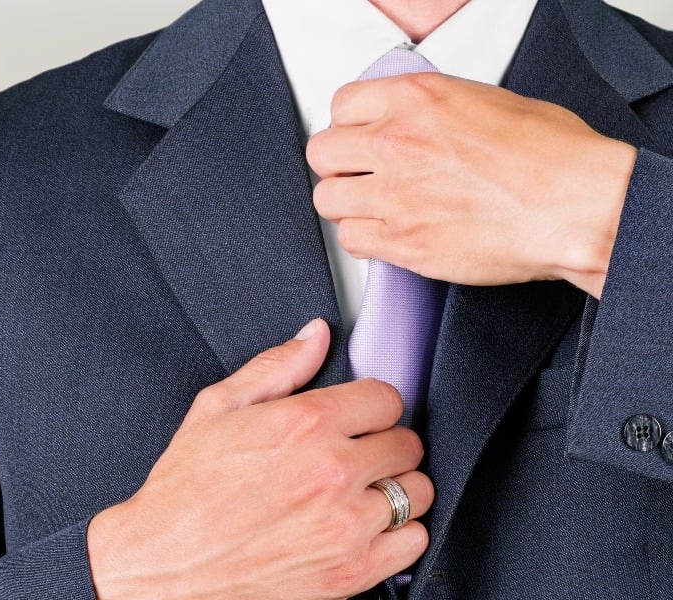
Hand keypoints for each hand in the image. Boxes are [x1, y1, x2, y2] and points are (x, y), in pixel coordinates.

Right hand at [86, 319, 433, 598]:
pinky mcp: (352, 570)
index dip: (369, 407)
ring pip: (417, 492)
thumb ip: (274, 368)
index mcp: (304, 424)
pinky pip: (413, 541)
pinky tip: (361, 529)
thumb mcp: (214, 411)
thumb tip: (315, 336)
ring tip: (356, 495)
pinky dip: (396, 535)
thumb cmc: (183, 491)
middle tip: (351, 458)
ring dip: (393, 490)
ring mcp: (347, 524)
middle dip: (382, 446)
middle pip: (407, 444)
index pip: (387, 398)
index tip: (355, 420)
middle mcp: (333, 472)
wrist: (164, 564)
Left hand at [307, 72, 635, 297]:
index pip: (342, 105)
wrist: (580, 207)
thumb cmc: (555, 157)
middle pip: (322, 153)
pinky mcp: (403, 241)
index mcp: (416, 99)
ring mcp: (394, 195)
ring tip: (378, 207)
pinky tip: (393, 233)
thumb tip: (411, 120)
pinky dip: (367, 239)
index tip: (361, 138)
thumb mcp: (488, 101)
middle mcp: (396, 143)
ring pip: (328, 201)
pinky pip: (352, 241)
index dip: (351, 125)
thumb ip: (432, 110)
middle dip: (340, 166)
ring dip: (349, 205)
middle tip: (363, 175)